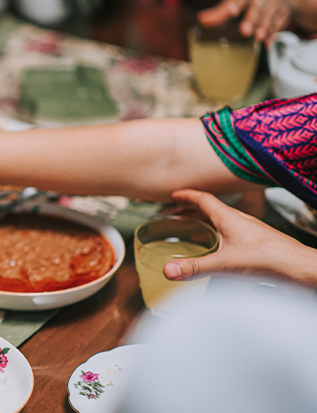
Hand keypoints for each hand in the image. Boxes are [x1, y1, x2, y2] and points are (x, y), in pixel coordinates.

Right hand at [163, 190, 316, 287]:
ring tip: (194, 230)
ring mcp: (250, 231)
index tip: (174, 194)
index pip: (204, 200)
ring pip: (224, 221)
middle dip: (193, 209)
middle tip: (178, 212)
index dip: (187, 196)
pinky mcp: (258, 243)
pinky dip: (220, 234)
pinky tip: (219, 250)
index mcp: (229, 218)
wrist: (299, 268)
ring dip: (207, 221)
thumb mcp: (224, 264)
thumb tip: (168, 271)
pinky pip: (233, 233)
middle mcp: (240, 221)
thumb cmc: (267, 259)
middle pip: (212, 209)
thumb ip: (195, 267)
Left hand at [197, 0, 297, 42]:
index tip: (231, 11)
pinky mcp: (284, 14)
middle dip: (251, 20)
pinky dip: (273, 35)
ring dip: (264, 29)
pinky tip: (267, 43)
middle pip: (256, 9)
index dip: (234, 5)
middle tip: (245, 30)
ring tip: (258, 37)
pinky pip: (278, 25)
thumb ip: (221, 10)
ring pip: (269, 18)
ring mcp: (275, 4)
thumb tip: (201, 19)